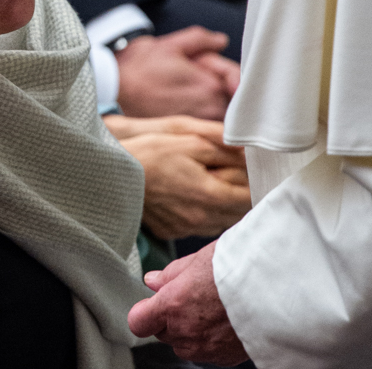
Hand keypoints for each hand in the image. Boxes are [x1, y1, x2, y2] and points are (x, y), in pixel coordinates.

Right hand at [104, 115, 249, 238]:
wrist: (111, 174)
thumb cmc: (150, 152)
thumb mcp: (188, 139)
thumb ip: (222, 147)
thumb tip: (249, 152)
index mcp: (209, 194)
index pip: (249, 197)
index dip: (257, 183)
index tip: (259, 172)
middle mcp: (201, 218)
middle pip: (238, 214)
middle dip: (244, 196)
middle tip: (243, 178)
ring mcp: (185, 228)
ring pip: (221, 223)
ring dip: (226, 208)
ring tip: (220, 187)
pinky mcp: (171, 232)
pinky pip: (200, 227)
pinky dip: (207, 215)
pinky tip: (197, 199)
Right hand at [115, 28, 239, 120]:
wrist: (114, 91)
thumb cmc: (140, 67)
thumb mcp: (171, 45)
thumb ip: (201, 40)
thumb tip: (222, 41)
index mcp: (210, 86)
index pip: (238, 82)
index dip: (231, 74)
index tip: (221, 72)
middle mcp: (209, 110)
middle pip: (233, 101)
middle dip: (223, 87)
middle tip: (201, 76)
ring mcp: (199, 125)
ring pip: (221, 115)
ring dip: (216, 104)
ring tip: (189, 91)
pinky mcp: (186, 134)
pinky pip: (207, 127)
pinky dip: (204, 117)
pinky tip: (183, 105)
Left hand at [128, 242, 248, 365]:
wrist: (276, 288)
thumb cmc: (238, 267)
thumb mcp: (198, 260)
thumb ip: (170, 275)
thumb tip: (152, 281)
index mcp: (173, 305)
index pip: (138, 321)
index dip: (143, 312)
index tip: (152, 302)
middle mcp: (186, 332)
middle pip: (162, 332)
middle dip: (170, 317)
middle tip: (192, 294)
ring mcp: (205, 349)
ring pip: (184, 345)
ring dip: (189, 330)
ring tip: (212, 306)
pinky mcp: (225, 358)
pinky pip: (206, 352)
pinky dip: (209, 339)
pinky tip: (225, 320)